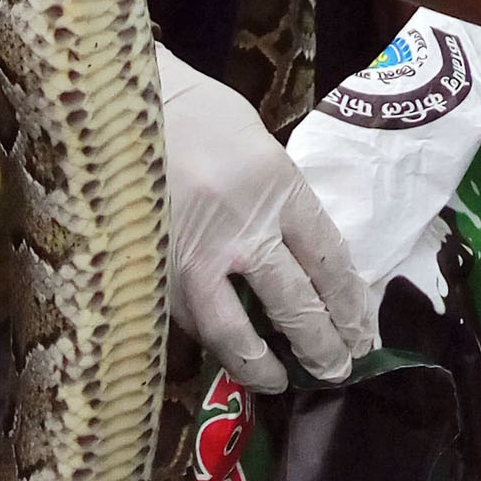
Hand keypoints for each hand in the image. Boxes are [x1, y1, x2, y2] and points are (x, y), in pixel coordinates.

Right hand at [159, 48, 373, 390]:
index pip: (328, 260)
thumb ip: (279, 196)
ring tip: (280, 381)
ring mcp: (195, 256)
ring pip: (238, 333)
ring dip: (264, 366)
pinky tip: (225, 355)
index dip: (349, 304)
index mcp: (278, 185)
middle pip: (296, 303)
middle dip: (322, 344)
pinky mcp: (154, 273)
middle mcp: (244, 227)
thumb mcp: (255, 143)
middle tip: (337, 369)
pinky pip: (190, 320)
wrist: (118, 98)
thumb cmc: (193, 111)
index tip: (362, 330)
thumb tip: (301, 250)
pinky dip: (212, 344)